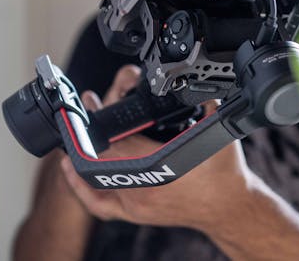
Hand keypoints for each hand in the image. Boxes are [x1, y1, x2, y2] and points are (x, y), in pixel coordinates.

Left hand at [61, 64, 253, 231]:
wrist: (228, 207)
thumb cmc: (224, 174)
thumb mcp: (219, 131)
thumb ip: (208, 104)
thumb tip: (200, 85)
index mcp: (161, 168)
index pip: (119, 142)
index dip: (101, 121)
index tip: (91, 104)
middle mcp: (143, 190)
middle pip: (101, 156)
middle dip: (90, 130)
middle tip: (88, 106)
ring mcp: (136, 204)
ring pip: (94, 179)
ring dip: (82, 152)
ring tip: (76, 129)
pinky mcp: (135, 213)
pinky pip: (98, 203)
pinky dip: (80, 186)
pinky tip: (70, 170)